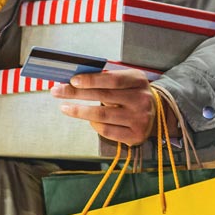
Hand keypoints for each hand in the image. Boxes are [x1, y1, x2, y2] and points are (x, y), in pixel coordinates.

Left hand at [51, 69, 176, 146]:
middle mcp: (141, 100)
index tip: (72, 80)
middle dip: (76, 94)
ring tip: (64, 107)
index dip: (91, 80)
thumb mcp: (126, 80)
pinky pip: (106, 130)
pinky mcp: (134, 136)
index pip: (112, 80)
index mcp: (138, 81)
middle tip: (57, 91)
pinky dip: (93, 124)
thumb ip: (106, 78)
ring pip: (102, 116)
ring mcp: (139, 119)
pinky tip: (87, 119)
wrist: (157, 114)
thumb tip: (76, 79)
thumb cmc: (132, 93)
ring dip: (79, 111)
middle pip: (103, 97)